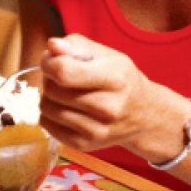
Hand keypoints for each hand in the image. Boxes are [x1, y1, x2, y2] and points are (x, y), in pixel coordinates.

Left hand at [39, 34, 156, 152]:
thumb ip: (77, 46)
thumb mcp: (107, 54)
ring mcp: (96, 130)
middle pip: (53, 90)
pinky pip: (47, 125)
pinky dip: (49, 113)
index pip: (65, 72)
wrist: (144, 115)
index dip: (49, 62)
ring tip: (64, 90)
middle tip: (61, 73)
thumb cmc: (121, 78)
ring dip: (48, 95)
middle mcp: (107, 107)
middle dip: (49, 76)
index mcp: (114, 78)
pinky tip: (64, 106)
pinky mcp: (84, 145)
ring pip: (46, 108)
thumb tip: (51, 46)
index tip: (50, 58)